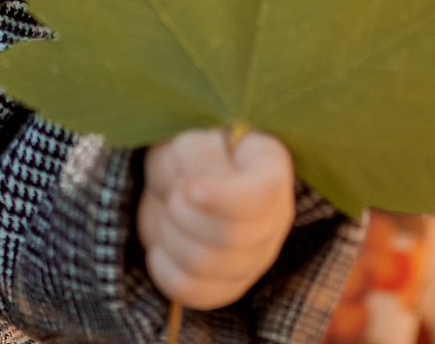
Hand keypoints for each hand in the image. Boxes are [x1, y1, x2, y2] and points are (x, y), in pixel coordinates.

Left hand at [136, 128, 295, 311]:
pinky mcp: (230, 286)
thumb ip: (198, 158)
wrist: (180, 185)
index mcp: (271, 171)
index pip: (263, 194)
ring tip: (168, 216)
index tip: (190, 189)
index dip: (224, 198)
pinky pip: (193, 292)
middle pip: (230, 235)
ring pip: (204, 264)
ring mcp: (256, 258)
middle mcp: (274, 220)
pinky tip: (160, 249)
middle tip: (173, 194)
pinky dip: (164, 269)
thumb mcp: (190, 141)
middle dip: (182, 212)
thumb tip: (199, 191)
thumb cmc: (189, 158)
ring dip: (170, 236)